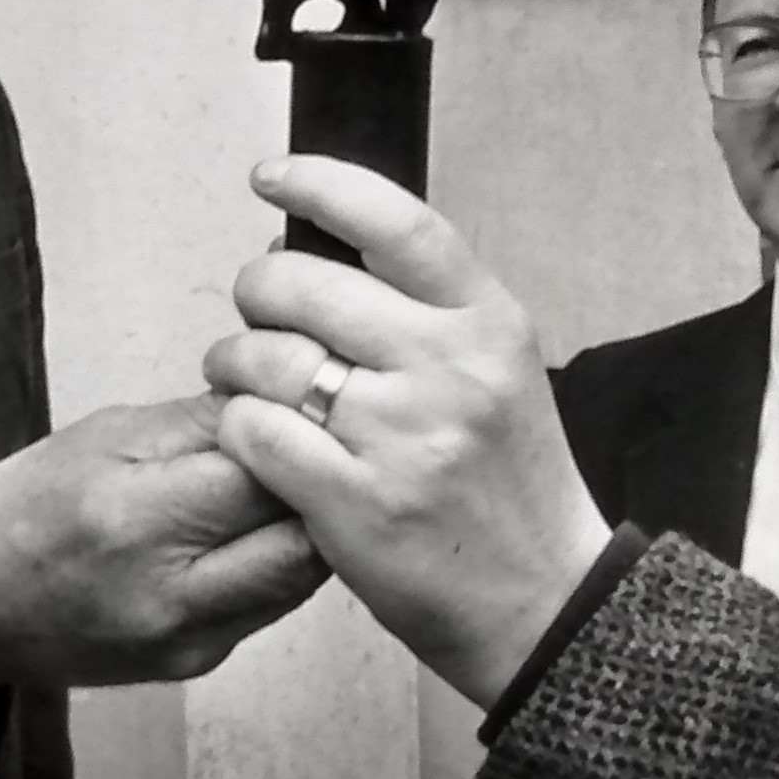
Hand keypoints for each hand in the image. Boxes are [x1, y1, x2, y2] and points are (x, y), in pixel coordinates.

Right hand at [0, 394, 327, 689]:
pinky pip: (273, 603)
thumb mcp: (109, 434)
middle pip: (305, 538)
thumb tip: (289, 397)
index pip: (267, 473)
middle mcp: (171, 596)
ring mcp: (190, 642)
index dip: (301, 431)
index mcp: (136, 520)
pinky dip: (282, 558)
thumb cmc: (25, 502)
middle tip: (318, 440)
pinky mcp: (199, 664)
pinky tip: (262, 525)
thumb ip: (205, 421)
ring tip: (293, 478)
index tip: (308, 398)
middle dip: (323, 484)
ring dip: (310, 524)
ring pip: (303, 577)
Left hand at [203, 156, 611, 708]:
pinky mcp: (354, 502)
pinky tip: (256, 440)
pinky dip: (239, 428)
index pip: (397, 221)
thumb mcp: (500, 373)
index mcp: (491, 322)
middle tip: (256, 317)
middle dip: (258, 293)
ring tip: (243, 383)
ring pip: (266, 358)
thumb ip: (428, 315)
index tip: (272, 177)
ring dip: (234, 364)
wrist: (545, 601)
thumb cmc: (511, 485)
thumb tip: (321, 251)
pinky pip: (254, 432)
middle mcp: (449, 366)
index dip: (321, 184)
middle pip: (306, 284)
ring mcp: (401, 435)